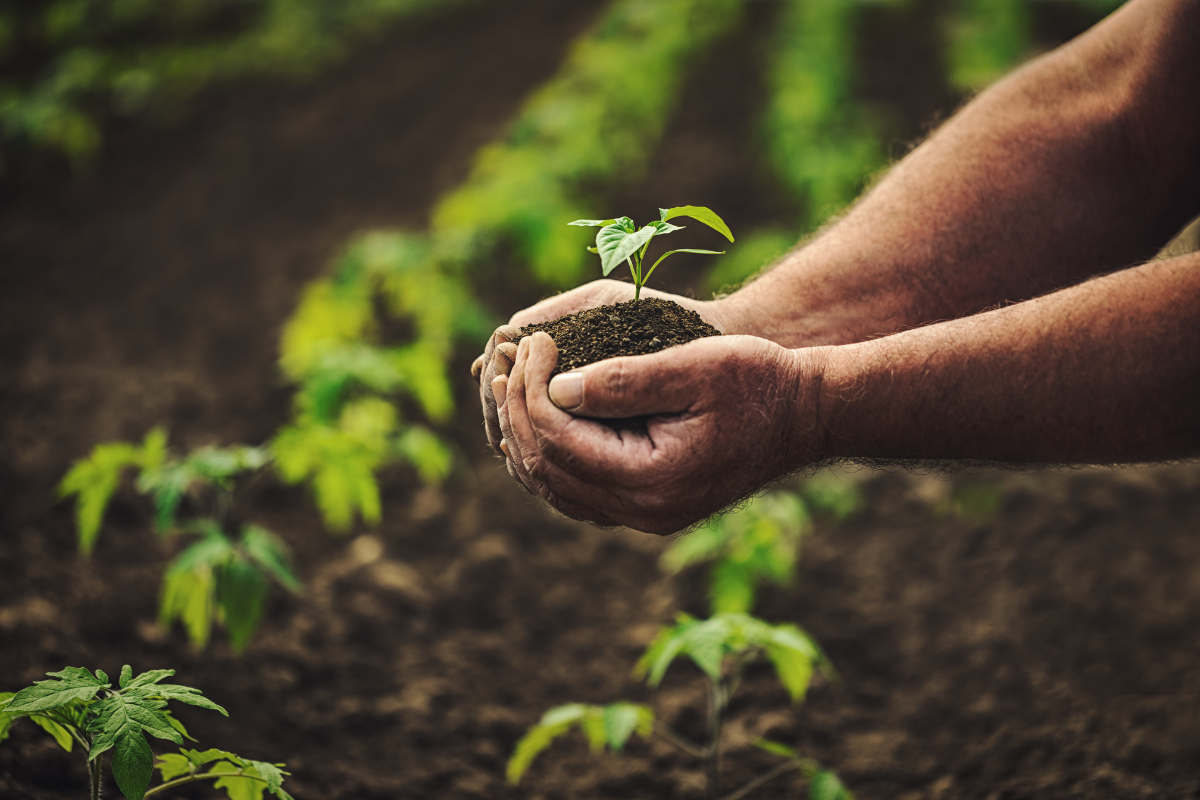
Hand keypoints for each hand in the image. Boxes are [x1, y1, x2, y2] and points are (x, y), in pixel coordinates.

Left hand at [493, 330, 826, 534]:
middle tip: (507, 359)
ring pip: (556, 487)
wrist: (807, 414)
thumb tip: (555, 387)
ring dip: (526, 436)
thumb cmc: (759, 381)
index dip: (532, 388)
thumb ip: (625, 379)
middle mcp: (643, 512)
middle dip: (518, 410)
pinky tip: (540, 418)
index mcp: (653, 481)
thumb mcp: (695, 367)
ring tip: (510, 385)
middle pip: (548, 469)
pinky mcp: (649, 506)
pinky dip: (550, 457)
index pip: (559, 440)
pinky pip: (578, 492)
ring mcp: (645, 515)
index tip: (532, 341)